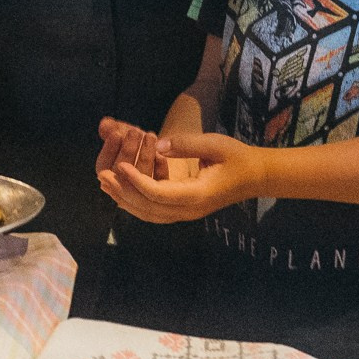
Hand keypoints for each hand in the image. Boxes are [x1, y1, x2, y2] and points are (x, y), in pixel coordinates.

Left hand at [96, 119, 259, 222]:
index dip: (137, 181)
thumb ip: (186, 144)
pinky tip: (123, 192)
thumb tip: (159, 144)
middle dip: (124, 192)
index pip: (159, 194)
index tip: (120, 166)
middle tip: (103, 176)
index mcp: (197, 195)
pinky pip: (155, 212)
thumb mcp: (214, 144)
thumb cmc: (237, 157)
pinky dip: (137, 203)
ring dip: (126, 200)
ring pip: (149, 214)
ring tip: (107, 185)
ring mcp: (187, 213)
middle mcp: (189, 210)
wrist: (255, 176)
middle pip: (149, 208)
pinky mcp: (184, 210)